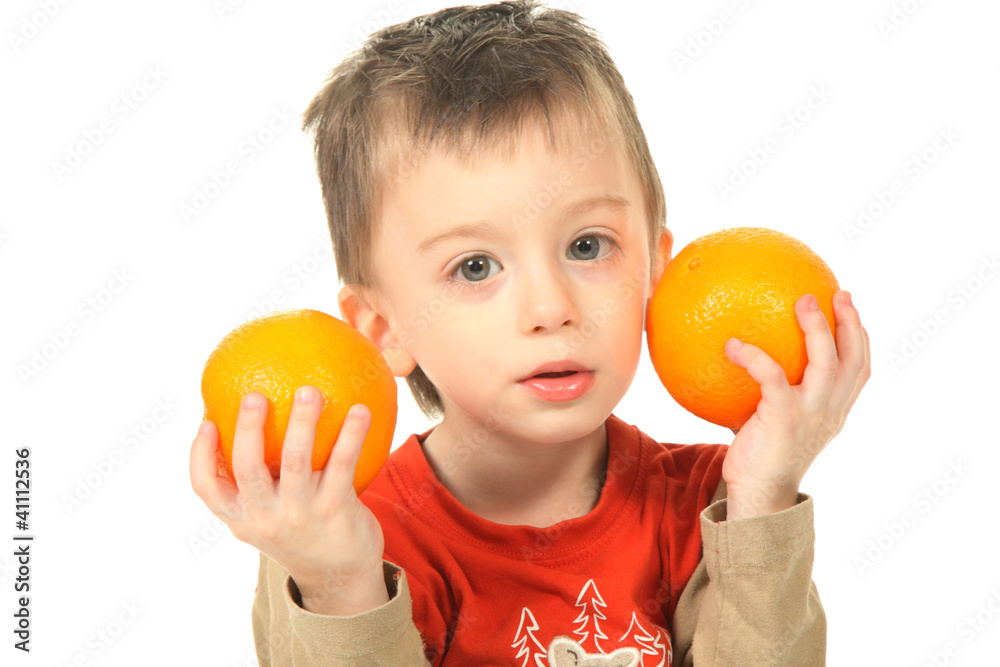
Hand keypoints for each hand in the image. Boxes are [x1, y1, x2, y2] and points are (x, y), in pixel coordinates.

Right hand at [190, 386, 388, 614]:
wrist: (340, 576)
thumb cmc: (300, 531)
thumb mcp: (267, 518)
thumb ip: (255, 484)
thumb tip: (250, 423)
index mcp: (242, 518)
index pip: (206, 488)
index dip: (199, 455)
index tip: (206, 422)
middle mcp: (266, 518)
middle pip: (248, 467)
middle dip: (248, 427)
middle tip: (255, 395)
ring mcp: (300, 515)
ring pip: (295, 459)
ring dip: (302, 421)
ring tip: (310, 391)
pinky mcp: (335, 509)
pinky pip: (342, 463)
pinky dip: (351, 434)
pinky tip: (360, 410)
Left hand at [721, 290, 869, 519]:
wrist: (757, 496)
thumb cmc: (759, 457)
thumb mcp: (773, 422)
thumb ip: (769, 394)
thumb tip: (738, 359)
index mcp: (833, 413)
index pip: (859, 371)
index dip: (860, 338)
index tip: (850, 308)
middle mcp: (830, 412)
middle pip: (853, 361)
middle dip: (851, 323)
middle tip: (839, 293)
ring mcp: (811, 415)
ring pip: (826, 362)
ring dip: (817, 329)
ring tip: (803, 301)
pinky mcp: (783, 418)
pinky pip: (772, 376)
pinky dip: (754, 357)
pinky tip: (733, 345)